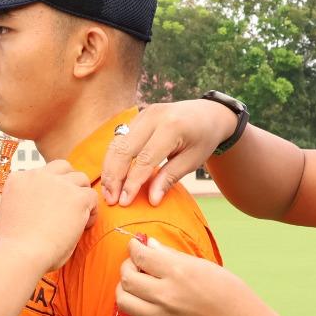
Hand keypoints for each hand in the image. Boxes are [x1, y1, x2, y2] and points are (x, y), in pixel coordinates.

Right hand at [0, 160, 96, 271]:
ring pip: (80, 179)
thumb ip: (26, 202)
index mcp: (18, 179)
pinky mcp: (76, 197)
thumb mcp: (12, 213)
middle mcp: (37, 176)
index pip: (40, 173)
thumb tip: (44, 206)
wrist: (19, 254)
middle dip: (69, 182)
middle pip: (62, 167)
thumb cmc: (14, 245)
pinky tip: (83, 226)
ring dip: (81, 195)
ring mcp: (58, 184)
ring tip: (78, 216)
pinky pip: (91, 196)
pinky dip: (91, 211)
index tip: (51, 204)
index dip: (49, 188)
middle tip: (70, 204)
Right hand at [99, 100, 238, 207]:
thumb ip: (170, 177)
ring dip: (109, 169)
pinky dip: (113, 159)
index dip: (132, 182)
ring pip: (116, 144)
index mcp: (171, 127)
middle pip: (124, 149)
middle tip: (110, 200)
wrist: (208, 113)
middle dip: (114, 177)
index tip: (124, 202)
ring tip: (107, 192)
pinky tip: (112, 177)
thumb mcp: (192, 161)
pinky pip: (119, 139)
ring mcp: (143, 114)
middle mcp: (153, 116)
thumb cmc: (203, 139)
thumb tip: (152, 200)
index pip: (145, 159)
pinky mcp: (137, 117)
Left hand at [116, 234, 263, 315]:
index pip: (140, 255)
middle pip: (126, 278)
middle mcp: (166, 295)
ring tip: (137, 282)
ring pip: (124, 300)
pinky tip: (146, 298)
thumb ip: (172, 256)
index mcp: (179, 272)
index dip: (134, 247)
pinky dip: (135, 304)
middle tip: (136, 262)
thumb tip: (150, 244)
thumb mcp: (203, 266)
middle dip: (127, 265)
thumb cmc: (230, 292)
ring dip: (125, 287)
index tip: (136, 244)